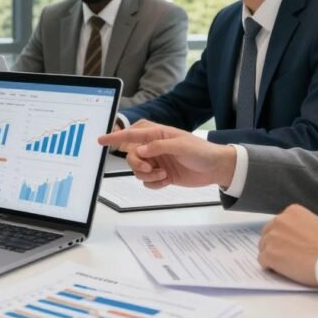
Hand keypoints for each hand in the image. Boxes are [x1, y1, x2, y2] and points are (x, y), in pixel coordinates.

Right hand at [98, 121, 236, 188]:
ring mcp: (156, 161)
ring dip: (148, 175)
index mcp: (157, 134)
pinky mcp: (160, 174)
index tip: (101, 140)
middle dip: (137, 164)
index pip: (132, 134)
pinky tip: (167, 180)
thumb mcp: (181, 145)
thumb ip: (159, 146)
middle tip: (149, 168)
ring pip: (137, 170)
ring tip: (163, 175)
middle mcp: (153, 147)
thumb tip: (141, 150)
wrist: (216, 169)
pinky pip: (146, 181)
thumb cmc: (201, 152)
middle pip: (131, 156)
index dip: (115, 137)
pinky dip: (154, 183)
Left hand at [258, 204, 317, 286]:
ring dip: (272, 255)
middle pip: (268, 233)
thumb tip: (294, 236)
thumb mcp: (317, 224)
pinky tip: (283, 271)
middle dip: (275, 244)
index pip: (279, 223)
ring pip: (264, 247)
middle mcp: (279, 221)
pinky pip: (263, 261)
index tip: (291, 244)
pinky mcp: (269, 254)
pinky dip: (270, 267)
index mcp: (292, 211)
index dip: (284, 235)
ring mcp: (272, 237)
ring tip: (288, 264)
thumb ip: (301, 226)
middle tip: (287, 255)